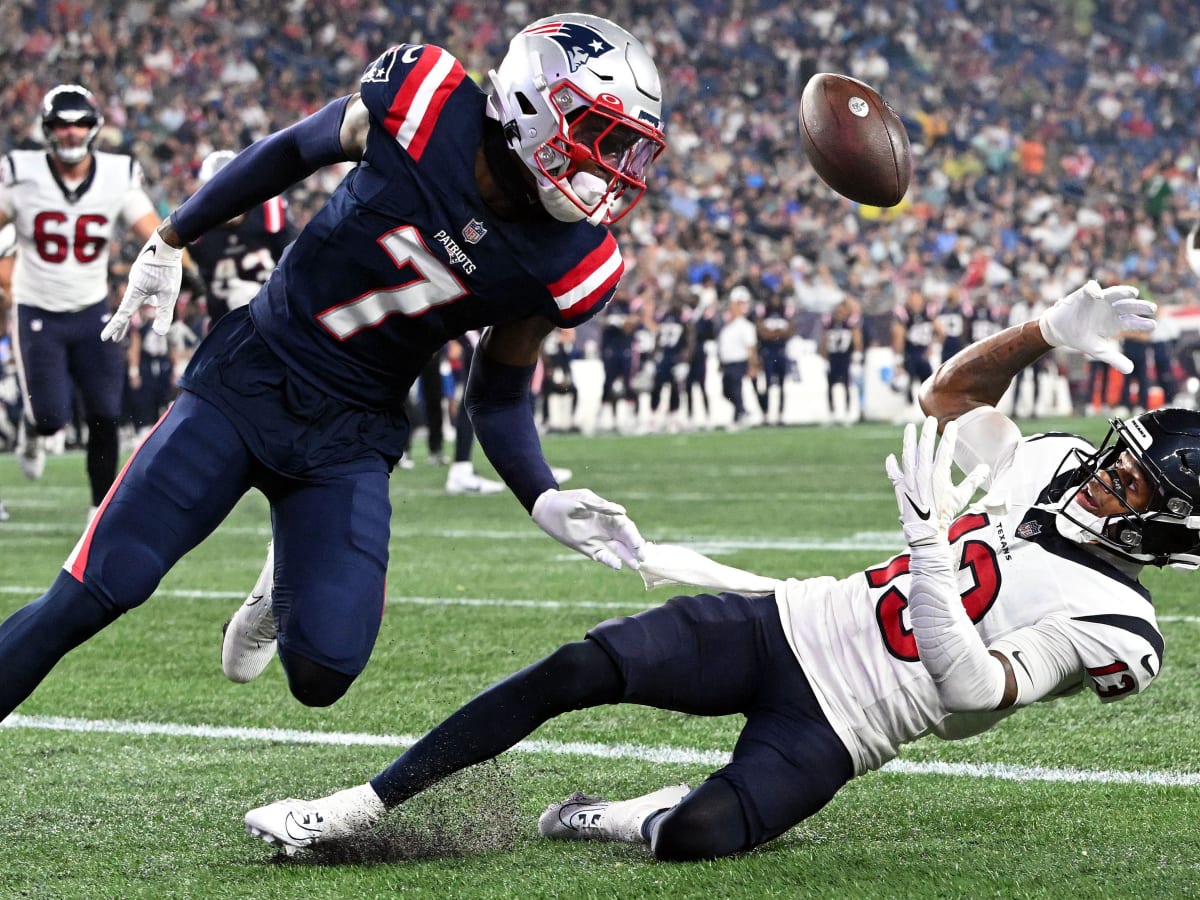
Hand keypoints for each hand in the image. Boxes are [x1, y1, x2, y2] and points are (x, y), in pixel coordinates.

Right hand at [101, 232, 183, 341]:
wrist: (165, 244)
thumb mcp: (169, 294)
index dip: (116, 327)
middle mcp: (133, 285)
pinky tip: (151, 297)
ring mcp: (136, 278)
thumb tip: (160, 333)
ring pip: (133, 298)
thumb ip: (164, 313)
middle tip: (115, 339)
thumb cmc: (168, 269)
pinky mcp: (142, 272)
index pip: (123, 314)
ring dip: (130, 311)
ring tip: (129, 323)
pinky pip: (140, 289)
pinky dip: (141, 298)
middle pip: (125, 309)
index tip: (105, 338)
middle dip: (121, 325)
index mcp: (136, 292)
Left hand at [531, 487, 644, 570]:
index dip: (634, 535)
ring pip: (617, 550)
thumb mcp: (583, 499)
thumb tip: (622, 512)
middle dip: (635, 549)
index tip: (639, 544)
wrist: (546, 509)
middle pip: (625, 540)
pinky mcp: (588, 548)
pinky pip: (602, 556)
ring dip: (626, 557)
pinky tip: (617, 565)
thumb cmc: (566, 500)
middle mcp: (606, 528)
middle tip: (643, 558)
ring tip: (635, 566)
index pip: (626, 527)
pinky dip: (610, 560)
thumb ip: (601, 506)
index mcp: (608, 515)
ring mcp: (598, 539)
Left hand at [885, 417, 989, 546]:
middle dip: (927, 431)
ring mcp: (909, 478)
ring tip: (909, 427)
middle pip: (925, 446)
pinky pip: (893, 472)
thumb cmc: (945, 514)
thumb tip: (985, 468)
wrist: (925, 530)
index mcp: (939, 474)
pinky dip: (892, 465)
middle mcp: (922, 473)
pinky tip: (891, 457)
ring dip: (908, 439)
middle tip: (930, 419)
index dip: (949, 436)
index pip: (945, 449)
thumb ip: (973, 481)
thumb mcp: (961, 497)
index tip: (952, 424)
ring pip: (908, 454)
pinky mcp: (899, 486)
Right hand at [1038, 280, 1154, 373]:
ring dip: (1123, 292)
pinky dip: (1094, 290)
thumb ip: (1113, 358)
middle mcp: (1111, 309)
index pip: (1133, 321)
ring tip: (1133, 293)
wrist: (1059, 330)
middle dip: (1140, 306)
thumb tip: (1130, 370)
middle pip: (1129, 306)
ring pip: (1115, 293)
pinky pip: (1090, 289)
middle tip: (1152, 309)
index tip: (1152, 326)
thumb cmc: (1079, 338)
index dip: (1143, 323)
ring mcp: (1099, 300)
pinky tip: (1097, 295)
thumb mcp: (1097, 350)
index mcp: (1116, 322)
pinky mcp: (1084, 295)